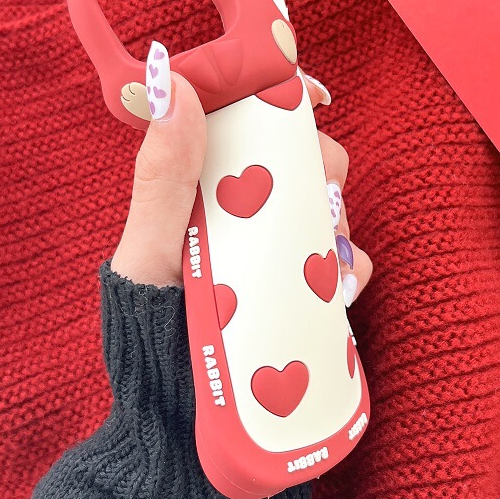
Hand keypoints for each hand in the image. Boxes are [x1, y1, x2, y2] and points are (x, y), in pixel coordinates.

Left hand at [111, 44, 372, 304]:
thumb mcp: (150, 254)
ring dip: (337, 215)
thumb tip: (175, 87)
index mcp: (198, 189)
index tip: (308, 97)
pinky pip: (343, 259)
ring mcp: (273, 248)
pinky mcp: (301, 285)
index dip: (278, 100)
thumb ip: (164, 177)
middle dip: (318, 164)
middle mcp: (239, 210)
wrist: (179, 411)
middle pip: (295, 157)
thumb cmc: (149, 330)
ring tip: (323, 252)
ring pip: (325, 202)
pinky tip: (339, 287)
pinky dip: (350, 265)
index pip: (241, 123)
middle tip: (318, 194)